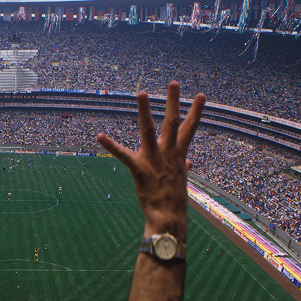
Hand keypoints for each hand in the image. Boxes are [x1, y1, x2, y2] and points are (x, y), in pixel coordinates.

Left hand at [97, 82, 205, 241]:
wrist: (168, 217)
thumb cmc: (174, 200)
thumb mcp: (181, 180)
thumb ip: (183, 167)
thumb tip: (189, 163)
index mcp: (179, 155)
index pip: (190, 128)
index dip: (195, 111)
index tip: (200, 95)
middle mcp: (169, 153)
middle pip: (173, 122)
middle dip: (174, 102)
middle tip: (173, 83)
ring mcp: (154, 160)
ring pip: (149, 130)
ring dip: (145, 111)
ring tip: (142, 93)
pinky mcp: (140, 169)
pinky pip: (123, 155)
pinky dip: (111, 146)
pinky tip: (100, 136)